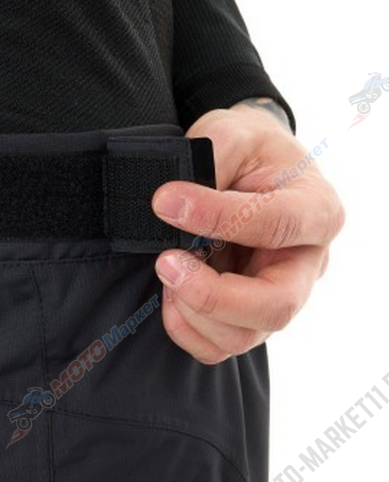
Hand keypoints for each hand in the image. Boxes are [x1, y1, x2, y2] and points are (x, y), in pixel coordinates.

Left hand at [151, 100, 344, 364]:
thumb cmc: (248, 153)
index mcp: (316, 211)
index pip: (279, 225)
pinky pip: (217, 347)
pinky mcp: (246, 317)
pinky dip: (184, 328)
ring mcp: (276, 297)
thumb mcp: (234, 135)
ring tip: (167, 267)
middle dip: (211, 294)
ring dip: (192, 311)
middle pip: (275, 306)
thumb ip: (213, 159)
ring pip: (243, 335)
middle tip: (166, 262)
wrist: (247, 171)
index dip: (219, 218)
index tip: (166, 202)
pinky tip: (170, 293)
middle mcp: (304, 264)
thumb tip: (176, 202)